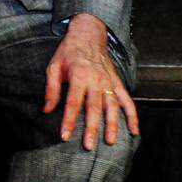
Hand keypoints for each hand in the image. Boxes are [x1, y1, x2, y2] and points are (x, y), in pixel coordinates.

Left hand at [43, 14, 139, 149]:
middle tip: (89, 146)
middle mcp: (96, 80)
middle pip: (95, 108)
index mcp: (79, 76)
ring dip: (112, 125)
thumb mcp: (53, 67)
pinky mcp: (117, 83)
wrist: (88, 35)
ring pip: (113, 107)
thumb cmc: (68, 52)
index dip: (69, 121)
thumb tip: (47, 110)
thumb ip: (51, 89)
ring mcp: (109, 82)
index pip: (73, 103)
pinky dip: (133, 116)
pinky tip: (134, 131)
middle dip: (92, 128)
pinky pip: (127, 101)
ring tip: (110, 142)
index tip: (65, 136)